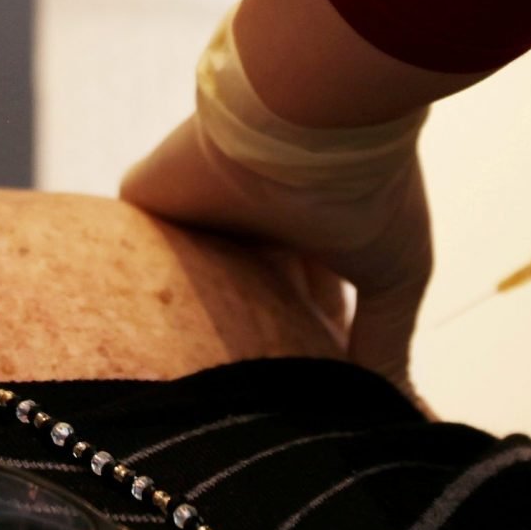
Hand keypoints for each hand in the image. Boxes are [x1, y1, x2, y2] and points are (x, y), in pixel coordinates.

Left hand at [122, 108, 432, 388]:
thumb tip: (401, 416)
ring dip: (189, 328)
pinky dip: (131, 294)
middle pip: (237, 296)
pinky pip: (128, 254)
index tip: (306, 405)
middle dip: (245, 348)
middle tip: (249, 418)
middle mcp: (251, 213)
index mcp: (309, 225)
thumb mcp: (392, 275)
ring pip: (184, 281)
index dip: (301, 347)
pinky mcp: (150, 193)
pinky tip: (132, 355)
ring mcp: (199, 203)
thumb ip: (387, 344)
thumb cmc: (367, 187)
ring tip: (194, 405)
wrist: (314, 112)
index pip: (298, 296)